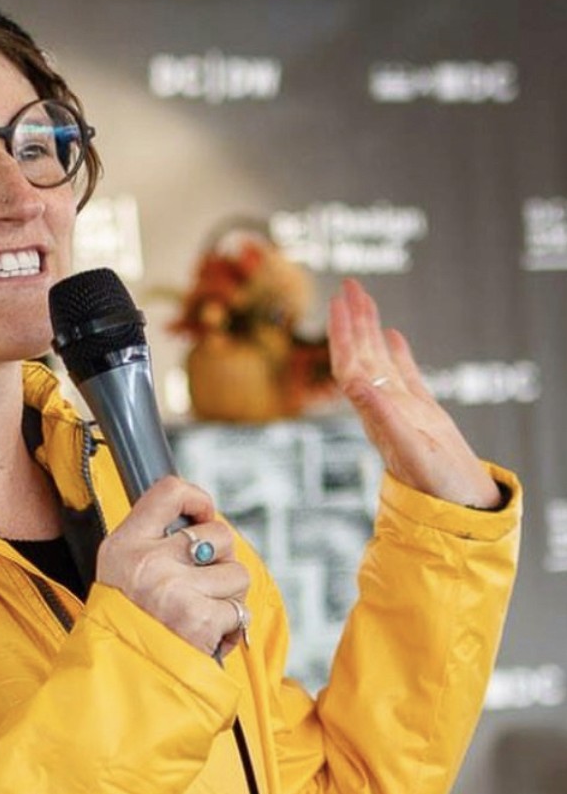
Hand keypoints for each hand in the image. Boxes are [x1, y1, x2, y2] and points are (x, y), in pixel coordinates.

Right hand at [96, 476, 250, 656]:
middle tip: (201, 587)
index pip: (168, 492)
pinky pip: (239, 612)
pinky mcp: (200, 618)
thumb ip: (154, 544)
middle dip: (221, 562)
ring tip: (201, 616)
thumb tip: (204, 522)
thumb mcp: (121, 575)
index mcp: (124, 546)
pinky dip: (230, 628)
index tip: (203, 515)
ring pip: (237, 574)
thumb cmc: (126, 627)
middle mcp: (148, 563)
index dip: (197, 499)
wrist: (120, 680)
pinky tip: (206, 637)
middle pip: (219, 535)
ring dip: (229, 598)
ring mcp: (174, 590)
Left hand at [328, 278, 499, 508]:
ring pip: (381, 360)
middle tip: (349, 283)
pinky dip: (398, 352)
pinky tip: (393, 335)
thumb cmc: (435, 487)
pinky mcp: (423, 414)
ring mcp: (402, 409)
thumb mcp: (408, 449)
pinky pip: (405, 375)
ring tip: (363, 297)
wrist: (456, 510)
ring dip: (369, 329)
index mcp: (375, 413)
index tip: (338, 301)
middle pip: (361, 355)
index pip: (350, 364)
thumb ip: (381, 415)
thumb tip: (353, 382)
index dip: (342, 333)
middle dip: (353, 319)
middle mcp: (383, 407)